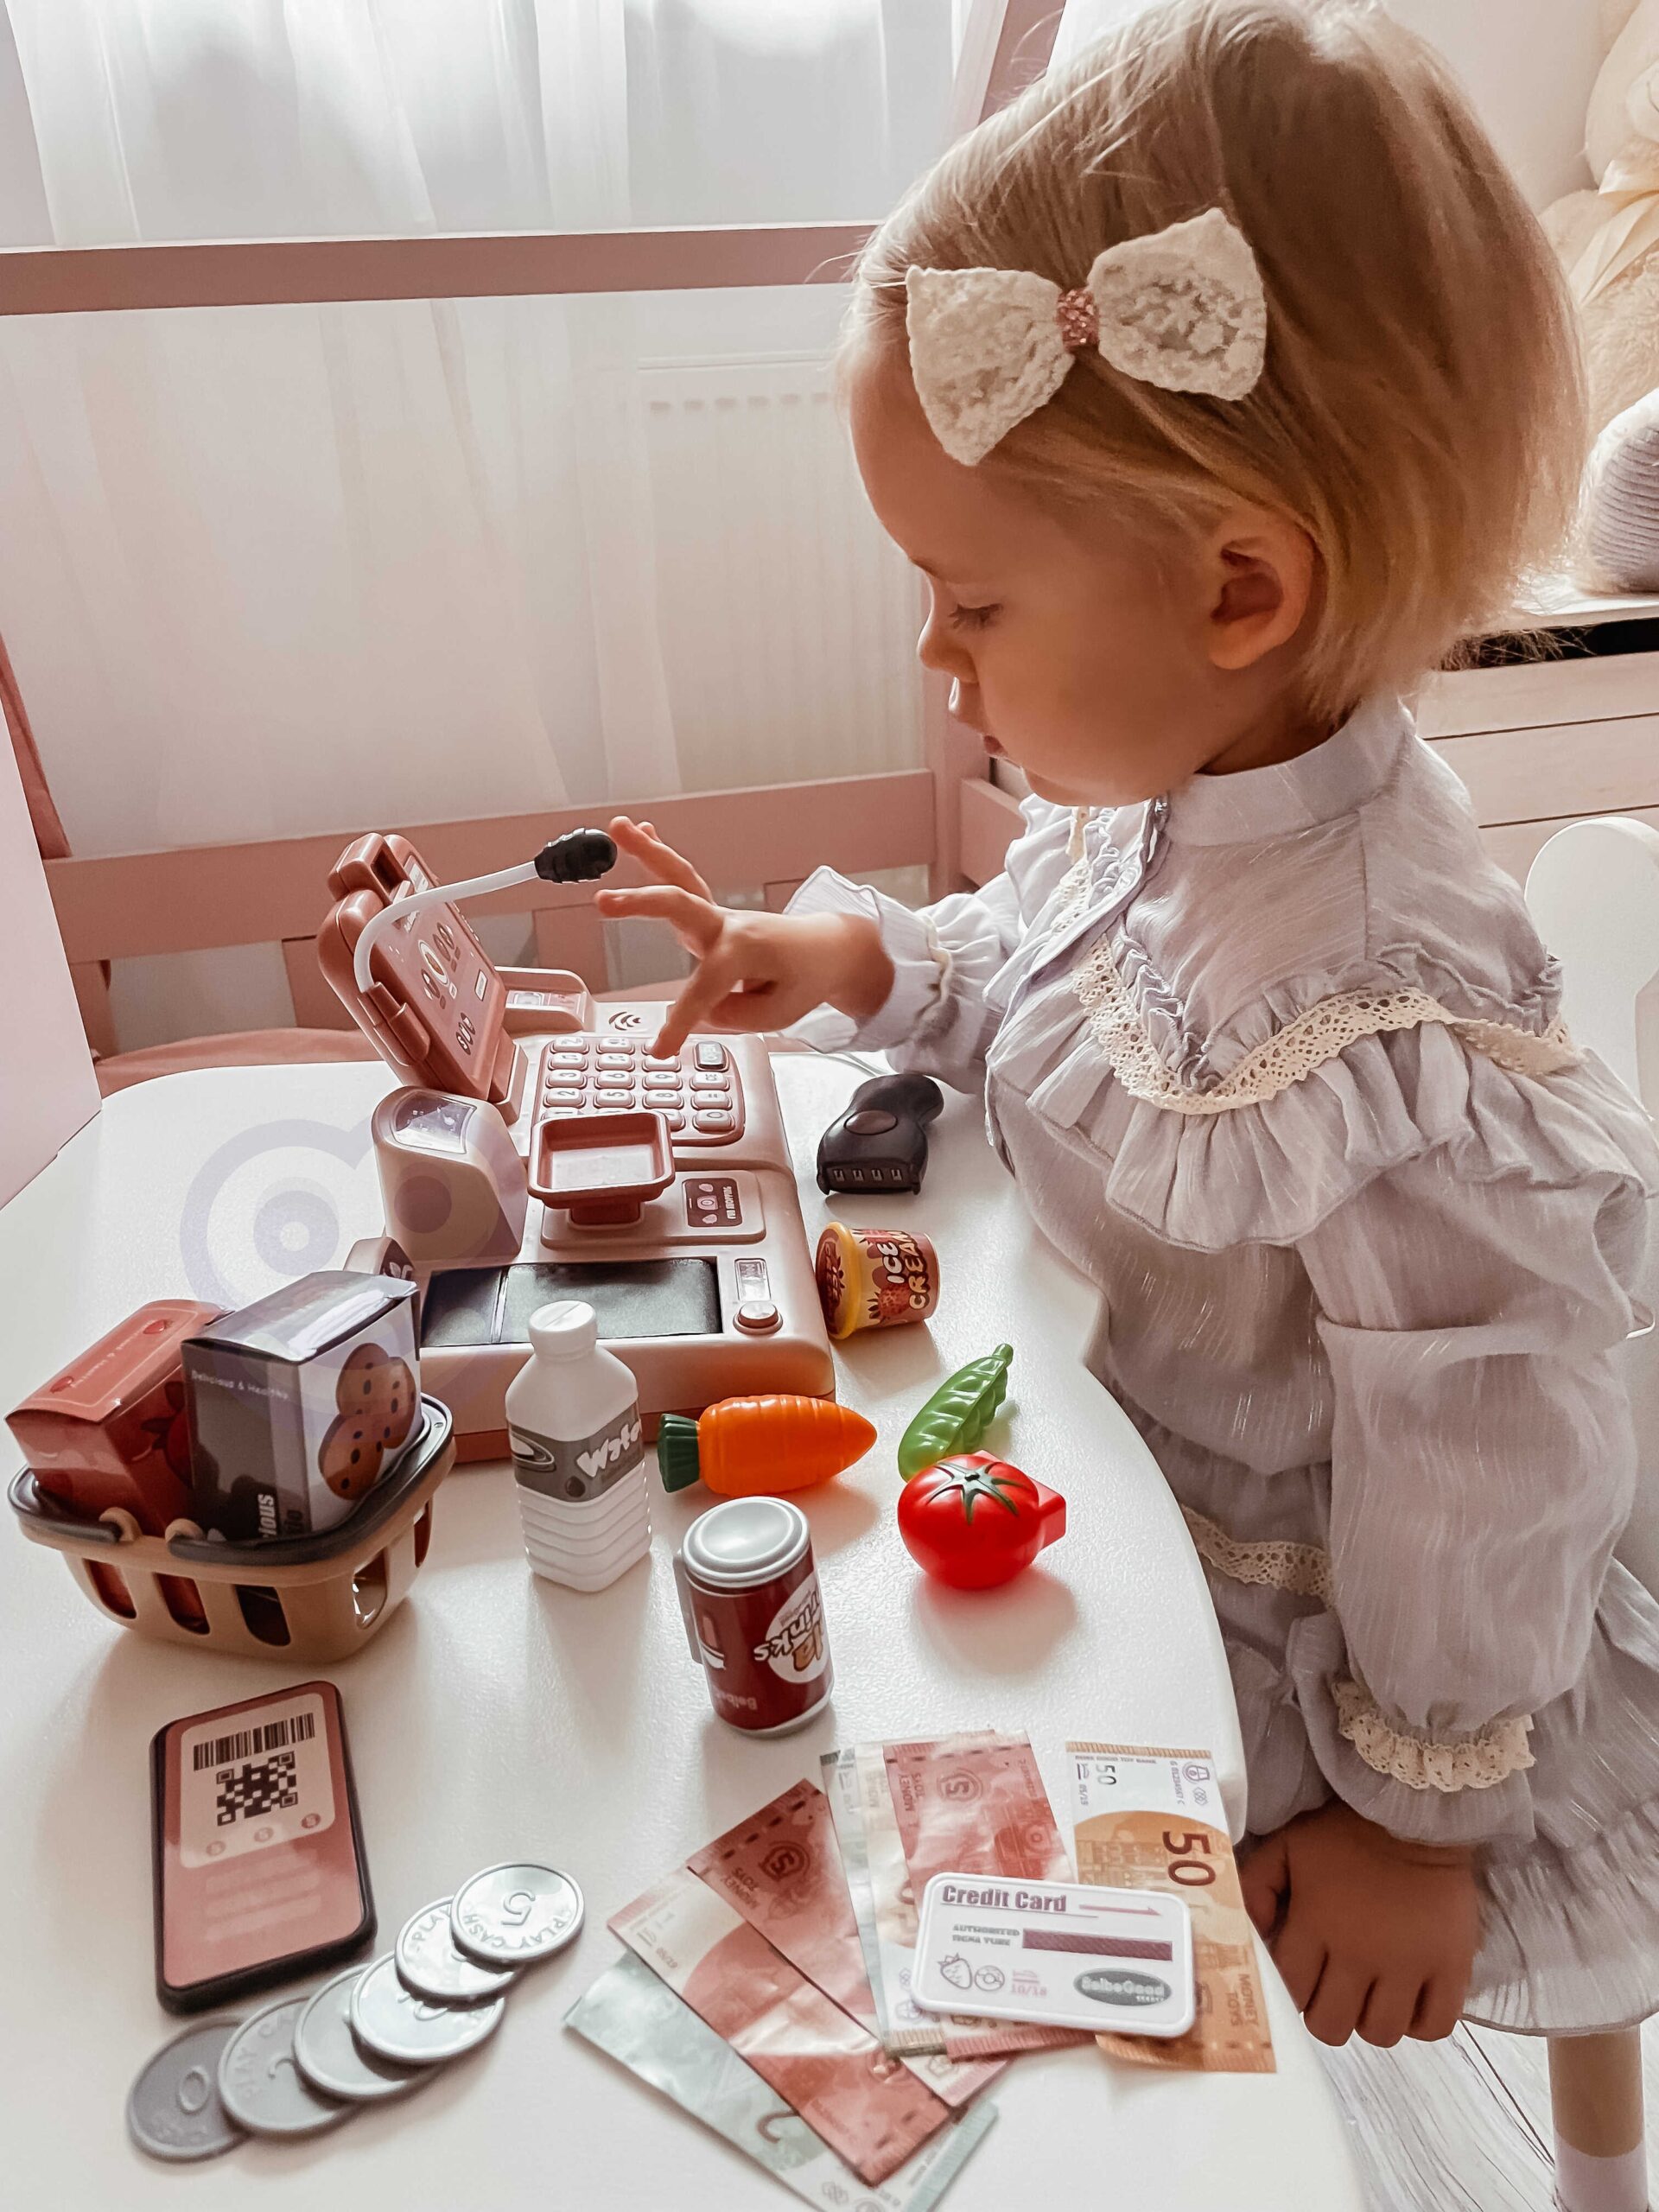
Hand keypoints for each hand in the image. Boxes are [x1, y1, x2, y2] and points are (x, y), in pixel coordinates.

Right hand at [594, 817, 894, 1058]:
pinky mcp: (710, 917)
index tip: (660, 1048)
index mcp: (747, 950)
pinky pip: (683, 884)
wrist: (828, 950)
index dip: (680, 1021)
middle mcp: (729, 926)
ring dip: (647, 851)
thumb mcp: (778, 1013)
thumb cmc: (806, 978)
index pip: (704, 991)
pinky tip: (640, 831)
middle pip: (681, 905)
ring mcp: (718, 916)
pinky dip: (659, 856)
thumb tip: (703, 1008)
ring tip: (619, 826)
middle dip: (640, 904)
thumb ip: (735, 1015)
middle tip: (604, 902)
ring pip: (680, 878)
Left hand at [1239, 1802, 1478, 2046]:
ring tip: (1373, 1993)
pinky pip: (1434, 2026)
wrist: (1415, 1812)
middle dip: (1326, 2014)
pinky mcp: (1451, 1967)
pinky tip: (1410, 2001)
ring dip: (1371, 2020)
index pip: (1293, 1991)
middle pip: (1332, 2026)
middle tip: (1336, 1991)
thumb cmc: (1345, 1832)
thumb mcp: (1287, 1846)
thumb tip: (1249, 1933)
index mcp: (1316, 1926)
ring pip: (1381, 2033)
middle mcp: (1359, 1955)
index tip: (1304, 1977)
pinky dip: (1420, 2024)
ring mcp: (1408, 1967)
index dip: (1294, 1991)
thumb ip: (1255, 1886)